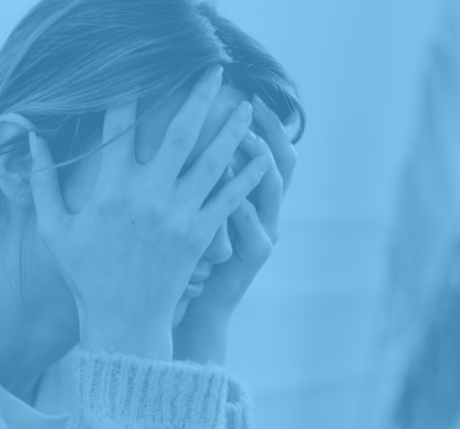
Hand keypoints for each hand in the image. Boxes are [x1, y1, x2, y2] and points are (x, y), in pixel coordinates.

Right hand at [27, 65, 271, 358]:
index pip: (120, 128)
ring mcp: (178, 215)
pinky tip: (263, 157)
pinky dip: (248, 178)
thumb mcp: (53, 228)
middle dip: (199, 97)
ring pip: (213, 161)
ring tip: (248, 106)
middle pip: (180, 133)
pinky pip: (229, 200)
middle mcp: (148, 196)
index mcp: (110, 190)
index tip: (141, 70)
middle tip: (215, 70)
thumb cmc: (86, 275)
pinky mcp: (200, 236)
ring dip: (233, 130)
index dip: (130, 95)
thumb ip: (41, 182)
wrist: (123, 321)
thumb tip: (30, 138)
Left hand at [177, 94, 298, 330]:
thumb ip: (192, 174)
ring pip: (272, 190)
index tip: (247, 91)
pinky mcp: (254, 256)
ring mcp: (264, 232)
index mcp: (253, 195)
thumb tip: (176, 127)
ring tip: (241, 137)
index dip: (265, 120)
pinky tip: (230, 192)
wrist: (194, 307)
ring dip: (257, 161)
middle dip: (270, 130)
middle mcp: (266, 210)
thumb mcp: (192, 210)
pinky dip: (243, 207)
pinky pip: (254, 227)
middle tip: (250, 104)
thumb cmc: (185, 256)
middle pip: (283, 160)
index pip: (268, 146)